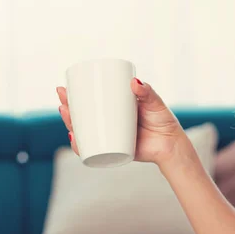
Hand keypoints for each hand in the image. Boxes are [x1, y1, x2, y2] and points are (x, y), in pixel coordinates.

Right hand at [56, 79, 184, 165]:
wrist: (171, 144)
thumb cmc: (163, 120)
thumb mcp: (154, 103)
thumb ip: (147, 92)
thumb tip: (134, 82)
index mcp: (114, 109)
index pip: (89, 102)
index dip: (73, 97)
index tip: (64, 89)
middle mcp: (108, 124)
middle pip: (81, 118)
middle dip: (67, 110)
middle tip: (63, 102)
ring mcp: (109, 138)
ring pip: (84, 133)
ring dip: (70, 126)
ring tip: (67, 117)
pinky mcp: (113, 151)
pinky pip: (92, 152)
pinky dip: (81, 147)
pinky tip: (74, 139)